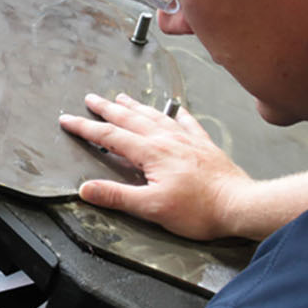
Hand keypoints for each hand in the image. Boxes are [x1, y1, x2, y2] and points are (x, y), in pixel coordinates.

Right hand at [58, 92, 253, 239]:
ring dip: (135, 106)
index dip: (86, 128)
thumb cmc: (199, 210)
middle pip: (130, 118)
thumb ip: (117, 196)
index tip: (68, 120)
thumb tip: (87, 189)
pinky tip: (175, 109)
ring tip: (122, 97)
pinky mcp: (204, 145)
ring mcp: (187, 140)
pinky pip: (186, 122)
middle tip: (90, 99)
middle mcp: (167, 140)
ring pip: (155, 116)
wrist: (239, 205)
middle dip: (107, 108)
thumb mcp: (151, 208)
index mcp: (151, 153)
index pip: (110, 136)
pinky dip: (176, 113)